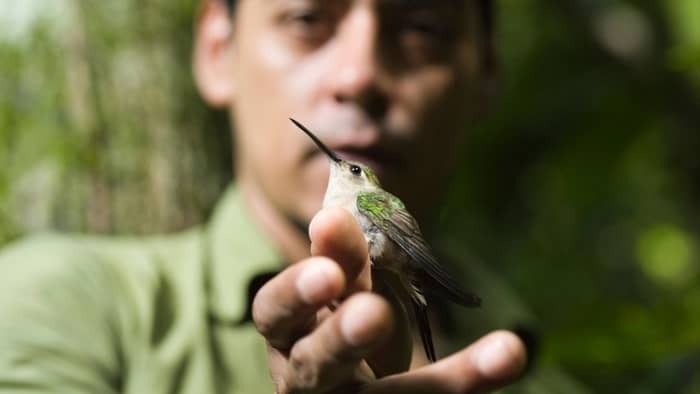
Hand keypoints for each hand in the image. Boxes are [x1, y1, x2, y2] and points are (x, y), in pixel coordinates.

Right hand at [252, 207, 526, 392]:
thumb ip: (343, 259)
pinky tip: (510, 352)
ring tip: (494, 349)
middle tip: (374, 314)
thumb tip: (334, 214)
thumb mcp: (344, 290)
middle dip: (341, 339)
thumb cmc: (342, 321)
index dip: (294, 293)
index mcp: (287, 334)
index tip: (327, 269)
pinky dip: (470, 378)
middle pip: (313, 367)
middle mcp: (305, 379)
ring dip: (429, 381)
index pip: (273, 313)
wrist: (354, 384)